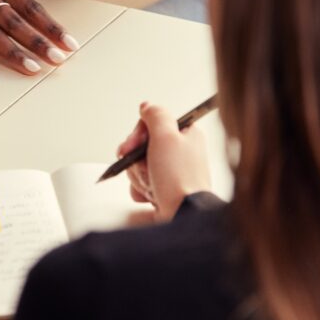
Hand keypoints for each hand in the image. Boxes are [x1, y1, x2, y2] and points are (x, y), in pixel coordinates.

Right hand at [117, 102, 211, 220]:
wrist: (183, 213)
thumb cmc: (179, 178)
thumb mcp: (166, 136)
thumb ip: (155, 116)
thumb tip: (147, 106)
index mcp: (186, 135)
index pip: (152, 124)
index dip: (138, 135)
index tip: (133, 145)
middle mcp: (181, 152)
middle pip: (143, 146)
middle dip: (137, 160)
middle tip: (145, 167)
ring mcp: (173, 171)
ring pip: (140, 166)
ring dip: (140, 176)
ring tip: (153, 184)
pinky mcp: (166, 189)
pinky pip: (143, 183)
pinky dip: (142, 189)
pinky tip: (152, 194)